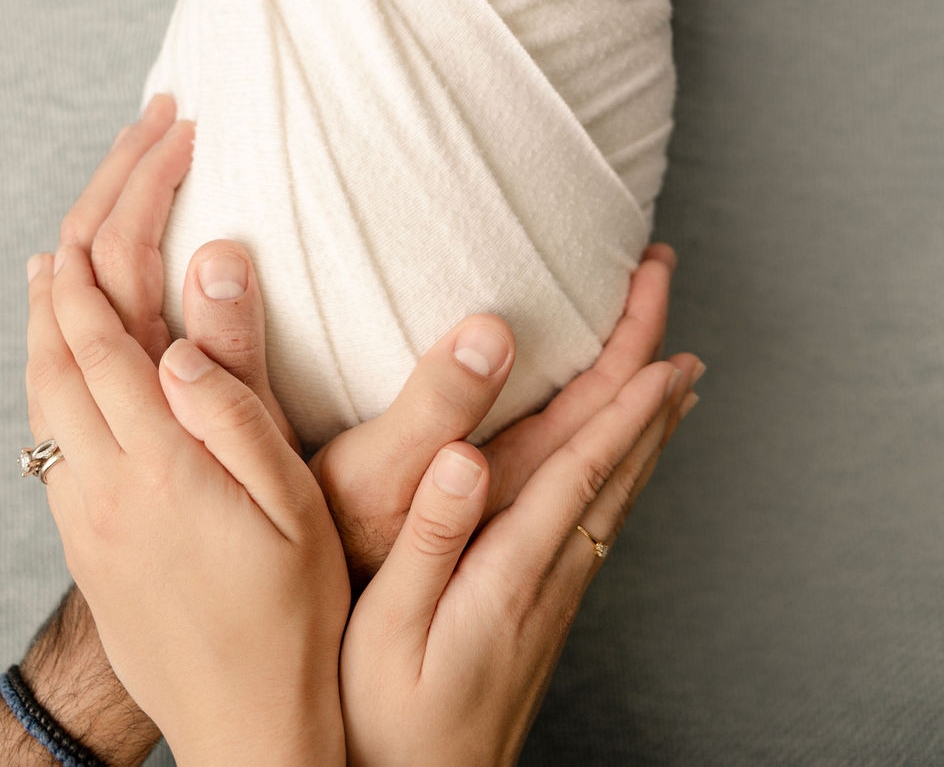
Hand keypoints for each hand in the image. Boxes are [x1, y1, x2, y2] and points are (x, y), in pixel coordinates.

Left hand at [26, 156, 348, 766]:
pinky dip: (58, 322)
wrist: (242, 724)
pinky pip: (45, 389)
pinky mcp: (79, 513)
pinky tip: (79, 310)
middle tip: (149, 132)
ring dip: (69, 260)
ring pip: (40, 347)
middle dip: (101, 201)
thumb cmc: (287, 614)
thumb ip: (236, 392)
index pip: (110, 292)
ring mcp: (75, 490)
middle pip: (62, 303)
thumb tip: (204, 283)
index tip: (176, 134)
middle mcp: (90, 462)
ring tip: (108, 197)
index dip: (135, 201)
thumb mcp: (291, 502)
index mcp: (147, 449)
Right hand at [340, 351, 700, 766]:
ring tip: (678, 391)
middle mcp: (549, 583)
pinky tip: (626, 468)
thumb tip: (467, 456)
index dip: (625, 410)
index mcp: (511, 575)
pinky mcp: (543, 614)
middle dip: (654, 404)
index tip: (661, 356)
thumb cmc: (384, 721)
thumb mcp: (387, 629)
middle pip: (619, 478)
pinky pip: (603, 523)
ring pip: (619, 502)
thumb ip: (428, 540)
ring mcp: (553, 601)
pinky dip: (627, 477)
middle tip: (688, 349)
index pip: (584, 474)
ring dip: (652, 438)